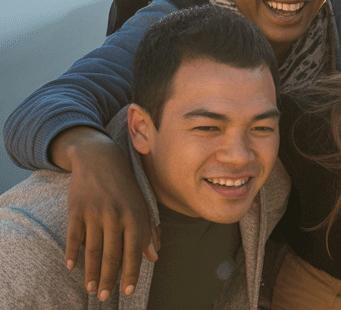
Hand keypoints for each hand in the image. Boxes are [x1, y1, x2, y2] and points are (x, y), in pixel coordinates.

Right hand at [51, 126, 158, 300]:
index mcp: (135, 214)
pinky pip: (73, 236)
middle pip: (111, 254)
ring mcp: (94, 212)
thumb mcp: (143, 204)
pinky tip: (71, 267)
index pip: (134, 250)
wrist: (100, 159)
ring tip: (91, 288)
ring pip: (92, 249)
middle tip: (105, 296)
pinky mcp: (76, 209)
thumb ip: (148, 230)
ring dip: (91, 272)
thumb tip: (154, 256)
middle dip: (109, 278)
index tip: (128, 290)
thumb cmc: (126, 186)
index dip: (131, 272)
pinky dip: (72, 253)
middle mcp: (115, 214)